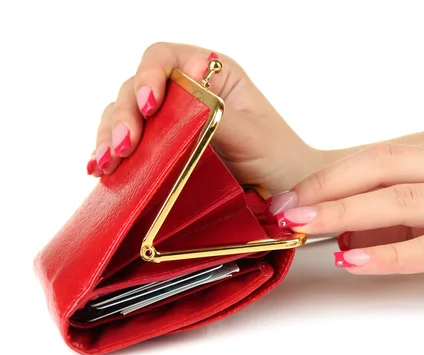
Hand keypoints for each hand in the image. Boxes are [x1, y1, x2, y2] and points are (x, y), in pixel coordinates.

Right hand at [89, 42, 319, 193]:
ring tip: (107, 164)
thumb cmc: (278, 155)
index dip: (149, 76)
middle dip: (124, 116)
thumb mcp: (252, 133)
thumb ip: (216, 116)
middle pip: (136, 89)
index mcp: (211, 74)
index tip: (149, 105)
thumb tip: (181, 108)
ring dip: (111, 138)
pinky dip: (113, 157)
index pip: (165, 59)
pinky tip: (103, 170)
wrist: (285, 192)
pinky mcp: (162, 151)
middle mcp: (186, 93)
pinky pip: (130, 147)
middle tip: (123, 147)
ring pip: (125, 117)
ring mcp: (171, 123)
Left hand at [273, 138, 423, 303]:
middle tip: (283, 208)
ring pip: (403, 203)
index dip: (331, 175)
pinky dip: (390, 253)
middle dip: (326, 189)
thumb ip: (410, 211)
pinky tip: (355, 260)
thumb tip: (351, 224)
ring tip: (303, 228)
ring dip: (345, 214)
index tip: (293, 195)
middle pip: (382, 170)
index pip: (379, 157)